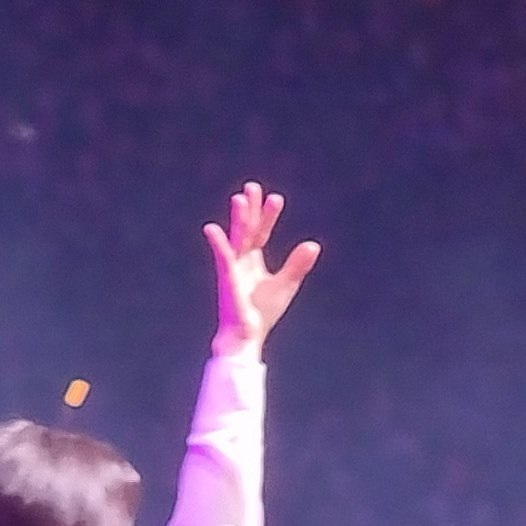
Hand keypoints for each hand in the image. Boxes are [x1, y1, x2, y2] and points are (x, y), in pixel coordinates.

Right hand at [203, 183, 320, 355]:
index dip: (268, 216)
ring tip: (240, 199)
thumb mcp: (285, 284)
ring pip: (236, 240)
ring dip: (238, 220)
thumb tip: (313, 244)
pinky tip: (212, 229)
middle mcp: (241, 262)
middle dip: (249, 209)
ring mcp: (233, 270)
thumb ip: (297, 264)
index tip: (275, 198)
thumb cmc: (262, 314)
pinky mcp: (228, 281)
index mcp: (253, 262)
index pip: (262, 233)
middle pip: (247, 230)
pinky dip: (218, 245)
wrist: (247, 338)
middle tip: (252, 186)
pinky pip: (223, 259)